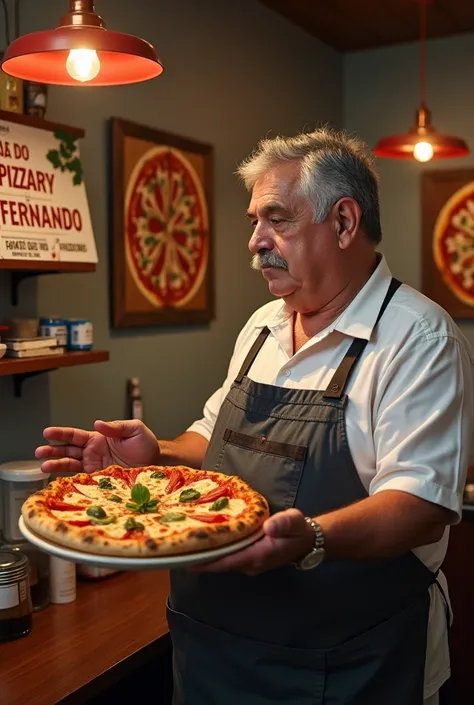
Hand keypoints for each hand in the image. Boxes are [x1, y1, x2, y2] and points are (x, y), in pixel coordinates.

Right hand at [35, 419, 160, 473]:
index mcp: (98, 438)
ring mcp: (94, 466)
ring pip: (71, 464)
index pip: (75, 435)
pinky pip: (82, 479)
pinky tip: (59, 480)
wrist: (156, 464)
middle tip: (39, 452)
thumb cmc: (146, 445)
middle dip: (52, 450)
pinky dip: (70, 480)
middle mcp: (93, 452)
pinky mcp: (99, 479)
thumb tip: (97, 423)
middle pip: (67, 450)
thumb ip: (117, 426)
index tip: (47, 433)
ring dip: (57, 465)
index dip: (61, 434)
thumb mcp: (134, 429)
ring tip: (43, 467)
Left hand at [191, 508, 314, 574]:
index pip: (228, 560)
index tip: (187, 559)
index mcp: (259, 555)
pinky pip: (227, 559)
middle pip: (220, 564)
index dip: (207, 561)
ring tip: (184, 548)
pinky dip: (214, 554)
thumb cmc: (298, 529)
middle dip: (200, 560)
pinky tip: (203, 545)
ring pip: (222, 563)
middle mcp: (251, 563)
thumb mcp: (294, 521)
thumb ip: (282, 523)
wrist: (307, 541)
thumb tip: (268, 526)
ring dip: (205, 558)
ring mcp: (249, 564)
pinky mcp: (248, 559)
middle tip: (176, 552)